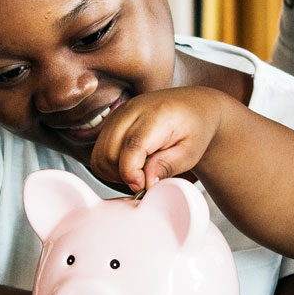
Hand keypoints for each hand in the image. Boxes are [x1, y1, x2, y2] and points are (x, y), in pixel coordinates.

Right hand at [91, 87, 228, 193]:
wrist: (193, 108)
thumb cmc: (194, 128)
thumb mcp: (189, 152)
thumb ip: (166, 166)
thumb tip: (145, 183)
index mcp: (157, 115)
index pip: (132, 147)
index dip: (132, 173)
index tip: (142, 186)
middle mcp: (132, 110)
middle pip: (109, 153)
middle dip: (123, 176)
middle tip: (144, 182)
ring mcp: (119, 114)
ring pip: (100, 155)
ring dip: (113, 173)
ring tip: (137, 175)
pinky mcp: (112, 121)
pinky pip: (99, 151)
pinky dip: (109, 166)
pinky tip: (129, 167)